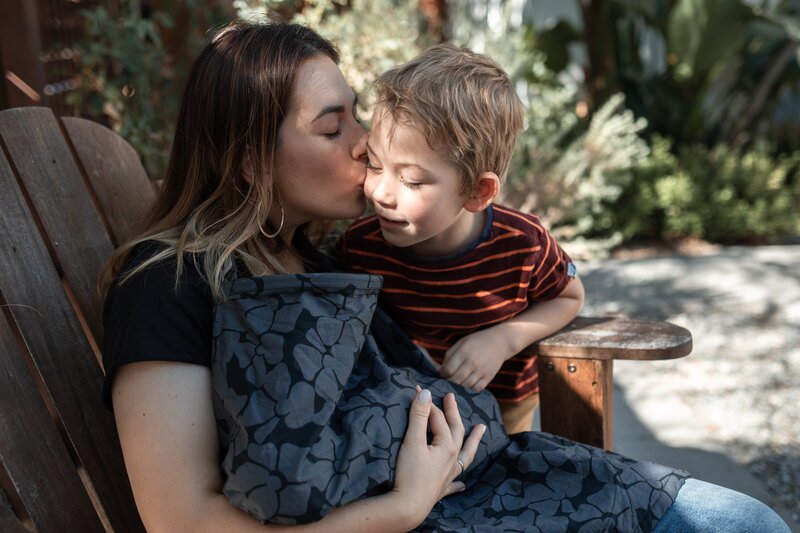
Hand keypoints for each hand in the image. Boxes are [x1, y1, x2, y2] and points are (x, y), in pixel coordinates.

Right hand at [391, 389, 485, 526]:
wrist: (407, 507)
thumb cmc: (409, 473)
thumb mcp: (412, 441)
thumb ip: (418, 416)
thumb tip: (425, 393)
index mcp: (446, 446)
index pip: (437, 418)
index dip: (427, 403)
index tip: (417, 390)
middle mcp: (452, 459)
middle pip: (456, 430)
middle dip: (453, 413)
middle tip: (451, 397)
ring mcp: (448, 475)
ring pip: (465, 454)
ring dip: (473, 441)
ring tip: (481, 429)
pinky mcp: (441, 489)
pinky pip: (454, 484)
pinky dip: (459, 482)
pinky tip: (463, 484)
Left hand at [439, 328, 511, 390]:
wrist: (500, 342)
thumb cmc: (476, 341)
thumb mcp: (461, 343)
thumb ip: (449, 356)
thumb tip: (439, 370)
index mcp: (464, 351)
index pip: (448, 370)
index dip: (442, 374)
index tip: (442, 373)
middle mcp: (473, 362)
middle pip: (455, 380)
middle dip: (448, 382)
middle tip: (446, 381)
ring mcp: (481, 371)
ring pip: (465, 386)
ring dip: (457, 387)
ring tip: (454, 385)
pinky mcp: (488, 377)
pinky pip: (476, 389)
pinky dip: (469, 390)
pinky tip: (465, 386)